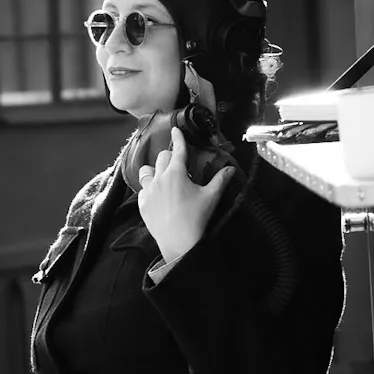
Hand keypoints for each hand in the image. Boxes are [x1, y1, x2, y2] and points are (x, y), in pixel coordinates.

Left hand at [136, 123, 236, 267]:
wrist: (179, 243)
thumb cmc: (196, 219)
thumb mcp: (211, 198)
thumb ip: (220, 180)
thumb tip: (231, 169)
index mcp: (177, 173)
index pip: (177, 150)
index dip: (178, 138)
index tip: (175, 130)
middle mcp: (160, 178)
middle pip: (162, 157)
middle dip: (170, 158)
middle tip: (179, 167)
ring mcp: (149, 191)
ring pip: (146, 171)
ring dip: (154, 170)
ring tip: (162, 178)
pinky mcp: (142, 203)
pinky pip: (143, 189)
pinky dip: (149, 188)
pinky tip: (157, 196)